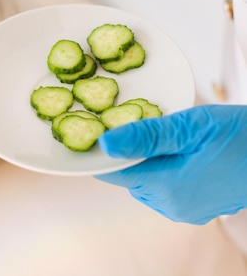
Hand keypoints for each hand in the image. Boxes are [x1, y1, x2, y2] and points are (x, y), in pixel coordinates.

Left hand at [95, 105, 246, 223]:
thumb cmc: (241, 135)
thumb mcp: (191, 126)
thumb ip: (146, 136)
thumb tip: (105, 144)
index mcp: (168, 187)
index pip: (114, 173)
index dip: (107, 152)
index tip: (106, 131)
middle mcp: (173, 206)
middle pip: (130, 177)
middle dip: (135, 154)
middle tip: (156, 130)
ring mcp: (186, 212)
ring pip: (147, 183)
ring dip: (151, 163)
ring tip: (176, 141)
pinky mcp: (197, 210)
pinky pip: (166, 190)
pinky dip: (167, 172)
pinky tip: (185, 154)